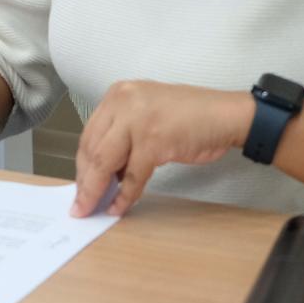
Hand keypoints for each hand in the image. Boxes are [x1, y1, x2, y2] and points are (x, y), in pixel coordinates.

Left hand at [71, 81, 254, 217]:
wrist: (225, 115)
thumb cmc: (189, 117)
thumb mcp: (145, 114)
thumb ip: (122, 135)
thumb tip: (102, 173)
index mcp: (118, 94)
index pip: (89, 133)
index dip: (82, 164)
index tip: (78, 185)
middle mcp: (123, 102)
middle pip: (92, 148)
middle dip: (85, 181)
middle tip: (81, 203)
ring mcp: (138, 120)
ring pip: (106, 162)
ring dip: (97, 191)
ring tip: (92, 208)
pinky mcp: (153, 141)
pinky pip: (132, 176)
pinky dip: (125, 195)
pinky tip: (119, 207)